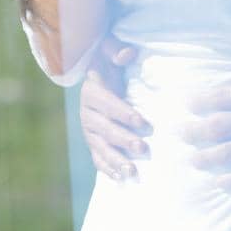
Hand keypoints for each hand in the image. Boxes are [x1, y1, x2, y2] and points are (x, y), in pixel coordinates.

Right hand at [80, 36, 152, 180]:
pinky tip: (121, 179)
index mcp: (92, 93)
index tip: (143, 122)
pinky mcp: (94, 144)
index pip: (106, 103)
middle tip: (143, 148)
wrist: (99, 80)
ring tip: (133, 172)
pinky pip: (98, 159)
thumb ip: (116, 50)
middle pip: (105, 129)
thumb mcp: (109, 51)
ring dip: (117, 160)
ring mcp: (89, 132)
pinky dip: (108, 169)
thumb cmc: (110, 66)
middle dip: (124, 139)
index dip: (123, 112)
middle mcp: (87, 114)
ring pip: (101, 148)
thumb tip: (128, 53)